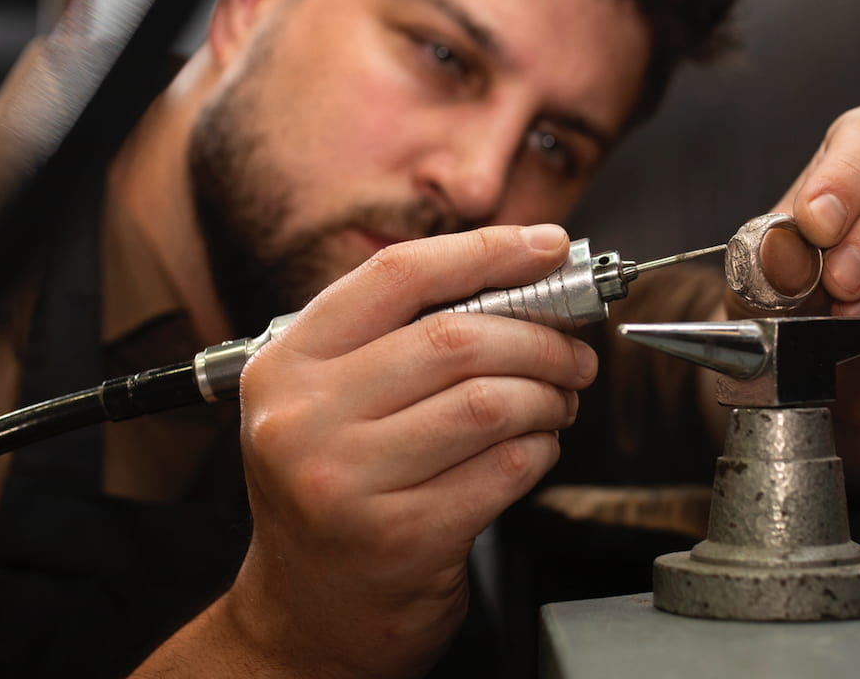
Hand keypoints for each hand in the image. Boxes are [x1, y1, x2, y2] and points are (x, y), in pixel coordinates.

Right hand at [200, 225, 593, 677]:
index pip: (398, 276)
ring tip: (557, 402)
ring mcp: (349, 482)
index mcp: (286, 365)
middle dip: (541, 337)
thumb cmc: (337, 489)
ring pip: (492, 402)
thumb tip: (527, 278)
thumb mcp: (334, 401)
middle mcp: (305, 419)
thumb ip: (405, 336)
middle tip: (573, 352)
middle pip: (458, 338)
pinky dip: (541, 449)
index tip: (548, 246)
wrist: (307, 614)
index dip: (486, 250)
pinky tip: (534, 450)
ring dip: (549, 396)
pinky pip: (508, 466)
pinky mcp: (404, 537)